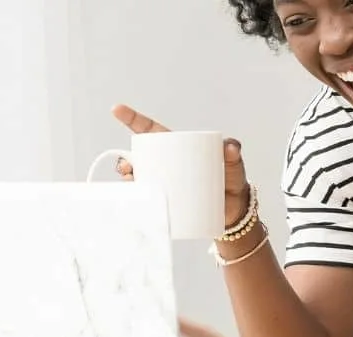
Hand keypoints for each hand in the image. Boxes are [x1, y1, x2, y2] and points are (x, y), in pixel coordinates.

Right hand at [111, 104, 250, 225]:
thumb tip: (231, 147)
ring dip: (129, 182)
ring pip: (139, 179)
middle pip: (140, 159)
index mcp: (178, 149)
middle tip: (129, 167)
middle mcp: (167, 165)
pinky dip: (138, 202)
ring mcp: (165, 184)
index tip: (117, 110)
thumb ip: (233, 153)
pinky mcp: (166, 202)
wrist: (235, 210)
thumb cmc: (232, 180)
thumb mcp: (233, 164)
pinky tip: (134, 205)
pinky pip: (147, 200)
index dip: (133, 120)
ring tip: (132, 186)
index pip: (152, 131)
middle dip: (127, 160)